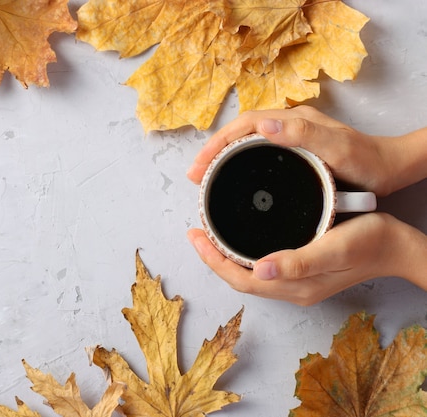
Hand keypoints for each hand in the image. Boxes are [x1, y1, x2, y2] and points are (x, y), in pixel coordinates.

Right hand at [187, 106, 394, 195]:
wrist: (388, 169)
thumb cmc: (366, 160)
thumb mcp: (337, 146)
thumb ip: (303, 133)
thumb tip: (263, 124)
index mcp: (292, 120)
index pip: (243, 125)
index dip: (217, 143)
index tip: (200, 164)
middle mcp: (288, 126)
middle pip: (239, 133)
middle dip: (212, 151)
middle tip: (195, 176)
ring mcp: (289, 139)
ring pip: (245, 144)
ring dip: (222, 158)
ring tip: (206, 178)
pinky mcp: (293, 154)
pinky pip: (257, 155)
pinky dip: (238, 165)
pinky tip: (234, 180)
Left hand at [187, 213, 424, 305]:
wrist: (398, 245)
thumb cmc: (370, 242)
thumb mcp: (334, 249)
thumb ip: (298, 262)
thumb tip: (259, 270)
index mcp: (295, 286)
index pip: (241, 280)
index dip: (213, 260)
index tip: (194, 236)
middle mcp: (292, 288)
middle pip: (240, 278)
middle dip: (213, 258)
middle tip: (196, 232)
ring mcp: (298, 281)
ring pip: (250, 273)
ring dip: (227, 255)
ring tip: (210, 233)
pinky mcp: (303, 270)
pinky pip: (263, 266)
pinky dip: (245, 253)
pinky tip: (241, 236)